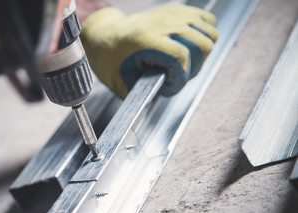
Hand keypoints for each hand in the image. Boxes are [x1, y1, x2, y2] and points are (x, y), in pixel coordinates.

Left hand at [80, 3, 217, 97]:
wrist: (106, 35)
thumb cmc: (112, 60)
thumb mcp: (121, 84)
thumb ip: (142, 95)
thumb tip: (161, 101)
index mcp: (146, 40)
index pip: (180, 58)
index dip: (180, 79)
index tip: (169, 86)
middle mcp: (162, 24)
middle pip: (201, 46)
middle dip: (194, 68)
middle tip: (178, 75)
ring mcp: (172, 14)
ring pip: (209, 34)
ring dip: (202, 53)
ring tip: (186, 61)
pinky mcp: (177, 10)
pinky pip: (208, 20)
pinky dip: (206, 34)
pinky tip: (191, 44)